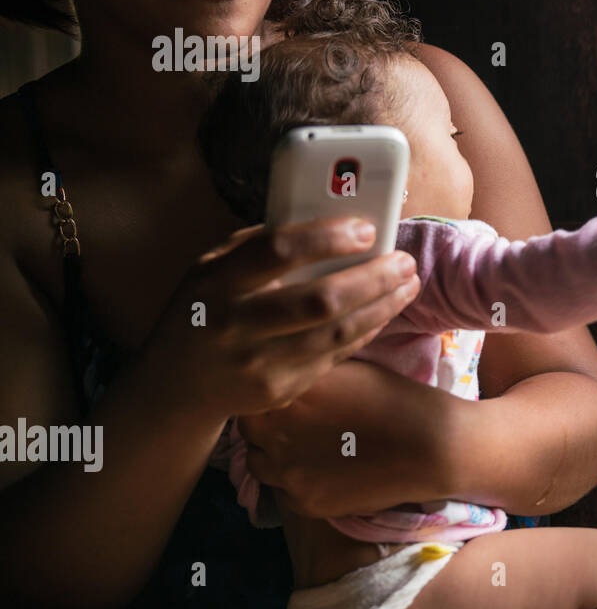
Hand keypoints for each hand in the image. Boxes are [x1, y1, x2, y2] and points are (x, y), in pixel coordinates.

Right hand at [137, 217, 421, 420]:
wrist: (176, 385)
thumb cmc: (205, 309)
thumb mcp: (211, 268)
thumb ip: (258, 244)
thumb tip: (325, 216)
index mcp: (216, 282)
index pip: (277, 251)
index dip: (328, 238)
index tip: (366, 229)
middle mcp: (234, 324)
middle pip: (319, 300)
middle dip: (373, 278)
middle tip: (405, 261)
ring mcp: (256, 363)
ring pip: (336, 334)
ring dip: (382, 306)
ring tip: (408, 285)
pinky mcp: (278, 391)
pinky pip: (334, 357)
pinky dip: (366, 331)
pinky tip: (384, 312)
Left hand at [238, 360, 449, 517]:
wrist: (429, 446)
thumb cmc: (393, 397)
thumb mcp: (345, 368)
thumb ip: (306, 370)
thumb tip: (283, 365)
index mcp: (286, 395)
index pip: (250, 393)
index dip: (266, 394)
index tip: (283, 393)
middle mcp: (275, 435)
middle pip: (249, 429)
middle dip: (267, 424)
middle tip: (296, 420)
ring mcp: (286, 473)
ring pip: (259, 463)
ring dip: (274, 453)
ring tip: (305, 445)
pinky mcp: (303, 502)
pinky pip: (282, 491)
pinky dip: (295, 479)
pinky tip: (322, 468)